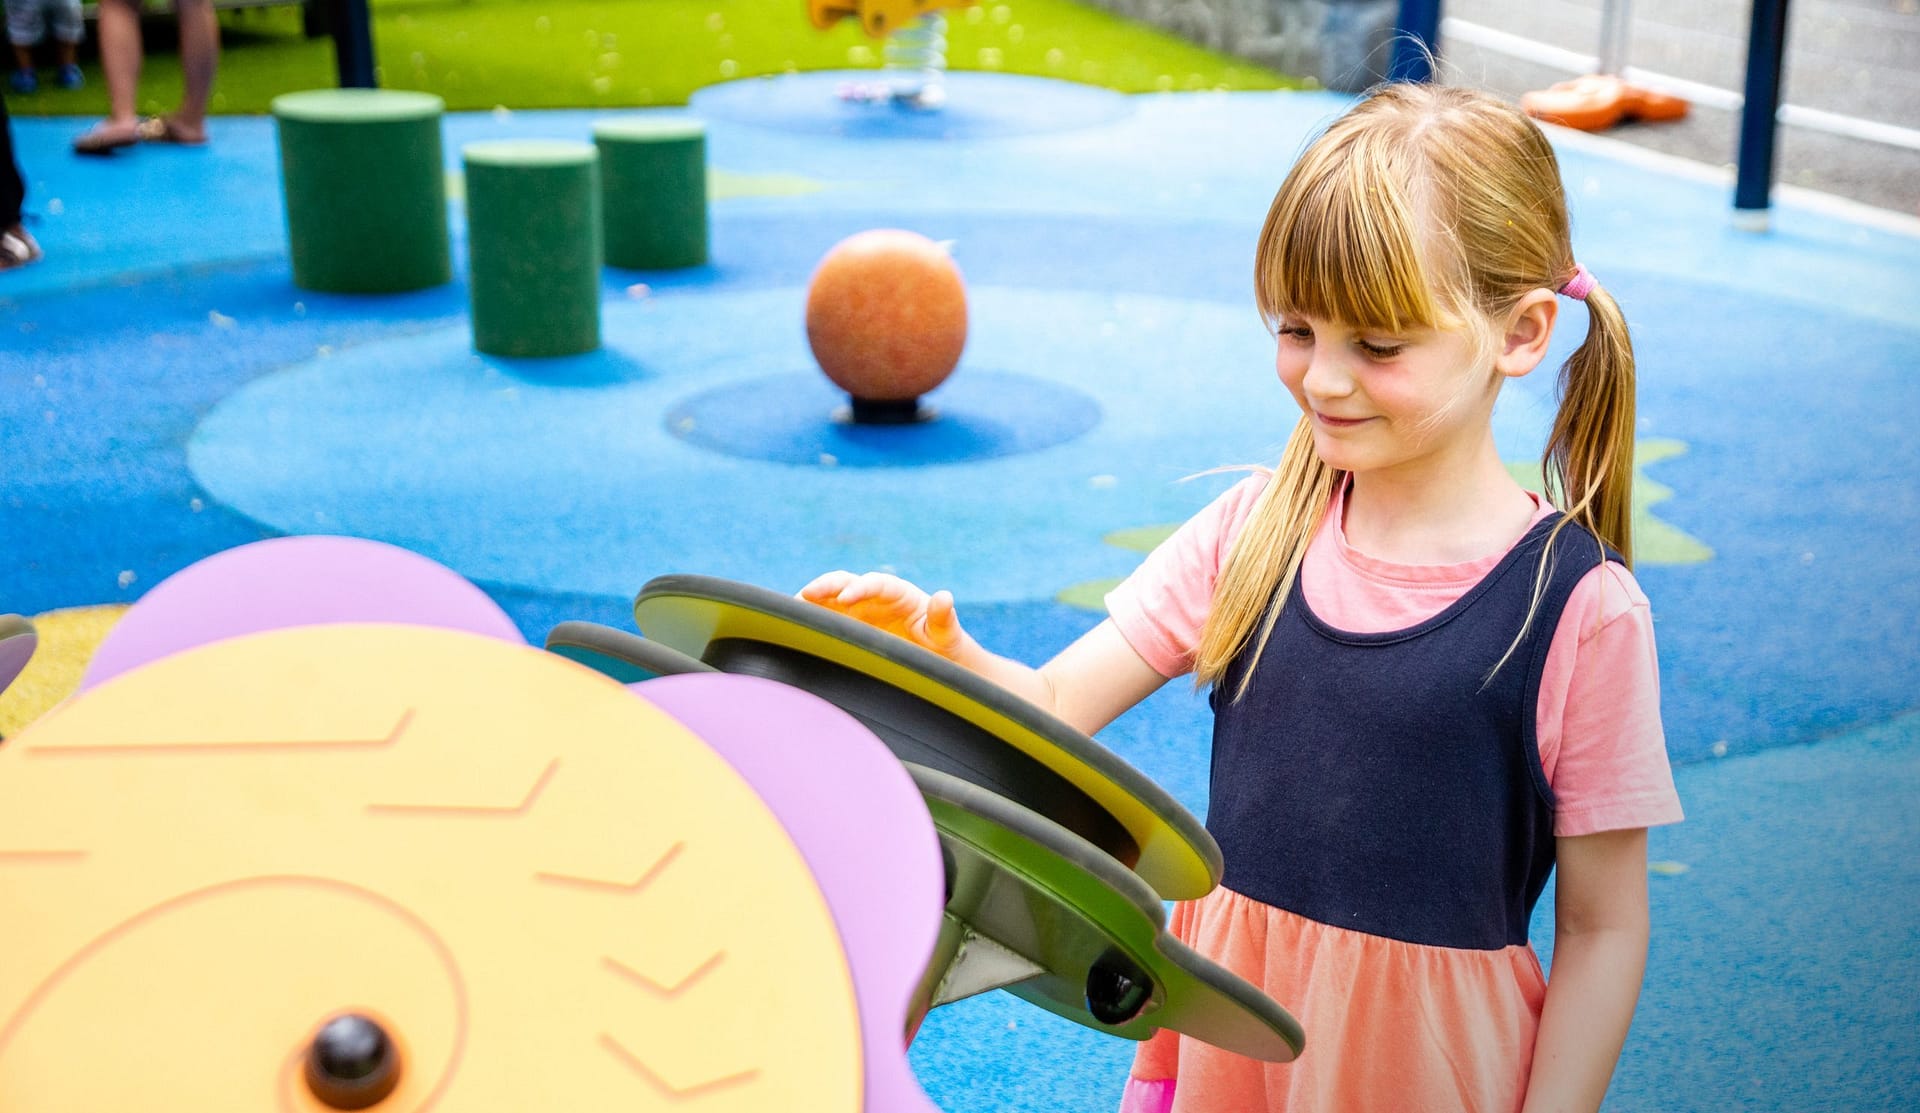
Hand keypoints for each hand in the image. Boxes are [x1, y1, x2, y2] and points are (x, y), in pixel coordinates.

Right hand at [798, 571, 975, 662]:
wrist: (931, 656)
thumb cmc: (939, 644)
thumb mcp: (945, 635)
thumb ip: (943, 618)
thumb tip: (944, 597)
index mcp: (898, 593)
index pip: (876, 583)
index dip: (860, 588)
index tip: (845, 598)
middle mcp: (873, 596)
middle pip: (845, 582)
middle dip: (826, 586)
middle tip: (805, 595)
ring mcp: (856, 608)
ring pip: (828, 596)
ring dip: (810, 599)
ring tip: (789, 610)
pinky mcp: (844, 622)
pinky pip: (823, 615)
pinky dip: (807, 617)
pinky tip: (790, 625)